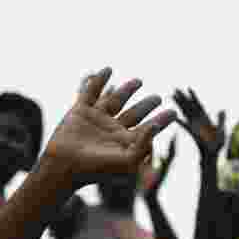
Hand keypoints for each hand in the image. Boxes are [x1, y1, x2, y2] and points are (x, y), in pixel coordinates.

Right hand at [40, 68, 176, 188]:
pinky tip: (107, 70)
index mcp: (125, 142)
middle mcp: (112, 130)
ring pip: (115, 100)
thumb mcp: (127, 161)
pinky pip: (90, 92)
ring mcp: (96, 120)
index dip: (161, 120)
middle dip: (146, 105)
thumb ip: (144, 145)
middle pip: (134, 114)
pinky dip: (98, 80)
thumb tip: (155, 126)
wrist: (64, 166)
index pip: (148, 128)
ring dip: (127, 90)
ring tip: (139, 81)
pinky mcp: (80, 112)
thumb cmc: (96, 168)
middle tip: (158, 98)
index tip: (173, 112)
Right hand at [172, 88, 225, 157]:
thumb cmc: (218, 144)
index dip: (193, 97)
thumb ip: (221, 120)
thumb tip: (222, 109)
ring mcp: (194, 126)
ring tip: (172, 97)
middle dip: (183, 98)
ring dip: (179, 104)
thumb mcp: (222, 130)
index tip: (188, 88)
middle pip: (189, 106)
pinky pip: (186, 126)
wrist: (213, 154)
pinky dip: (180, 121)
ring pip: (186, 112)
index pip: (198, 105)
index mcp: (206, 118)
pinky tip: (175, 117)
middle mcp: (198, 120)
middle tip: (175, 89)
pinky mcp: (193, 132)